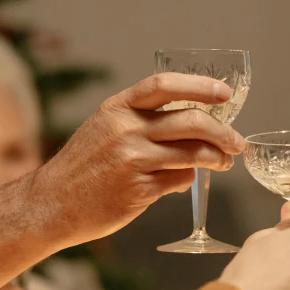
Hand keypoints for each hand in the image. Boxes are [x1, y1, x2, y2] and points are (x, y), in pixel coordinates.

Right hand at [34, 72, 246, 246]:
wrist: (51, 204)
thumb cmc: (84, 166)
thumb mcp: (105, 129)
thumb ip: (143, 123)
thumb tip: (191, 128)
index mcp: (118, 108)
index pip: (165, 86)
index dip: (200, 86)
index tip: (224, 94)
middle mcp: (126, 130)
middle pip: (190, 122)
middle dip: (223, 132)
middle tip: (237, 142)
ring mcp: (133, 161)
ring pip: (192, 154)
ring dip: (217, 158)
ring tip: (226, 162)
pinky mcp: (139, 191)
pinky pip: (179, 181)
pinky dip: (189, 180)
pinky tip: (189, 180)